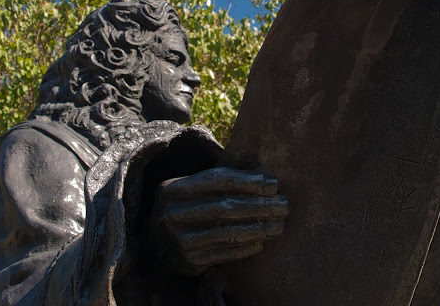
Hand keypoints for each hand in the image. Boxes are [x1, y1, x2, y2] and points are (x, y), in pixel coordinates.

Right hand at [148, 167, 288, 276]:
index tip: (273, 184)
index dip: (248, 181)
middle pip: (225, 207)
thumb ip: (218, 182)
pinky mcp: (188, 261)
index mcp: (171, 189)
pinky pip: (225, 253)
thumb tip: (266, 178)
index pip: (217, 180)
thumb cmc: (185, 209)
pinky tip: (262, 241)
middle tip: (284, 205)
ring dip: (259, 228)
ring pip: (227, 232)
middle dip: (260, 205)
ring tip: (279, 224)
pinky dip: (247, 247)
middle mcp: (171, 214)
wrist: (156, 245)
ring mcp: (178, 240)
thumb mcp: (190, 190)